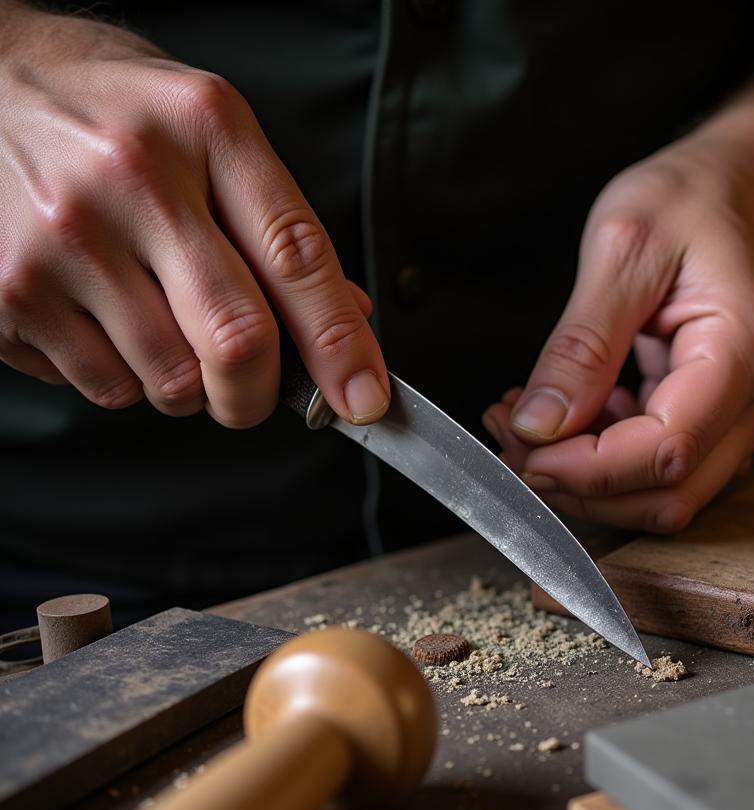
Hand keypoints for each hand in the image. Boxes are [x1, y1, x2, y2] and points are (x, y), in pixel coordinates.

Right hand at [0, 8, 387, 426]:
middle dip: (258, 394)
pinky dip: (124, 379)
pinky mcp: (11, 291)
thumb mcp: (206, 133)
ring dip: (184, 384)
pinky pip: (106, 387)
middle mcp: (134, 178)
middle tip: (251, 394)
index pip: (298, 257)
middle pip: (237, 339)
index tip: (364, 397)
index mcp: (205, 129)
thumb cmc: (109, 114)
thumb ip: (278, 226)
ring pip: (171, 381)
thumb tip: (348, 318)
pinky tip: (103, 321)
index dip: (341, 344)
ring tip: (155, 322)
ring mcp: (65, 237)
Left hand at [483, 135, 753, 532]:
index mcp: (745, 351)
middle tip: (510, 436)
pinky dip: (604, 462)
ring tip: (527, 423)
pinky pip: (661, 473)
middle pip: (667, 496)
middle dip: (578, 484)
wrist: (749, 188)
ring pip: (663, 497)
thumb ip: (581, 345)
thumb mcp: (623, 247)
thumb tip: (538, 425)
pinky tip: (570, 418)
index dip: (586, 468)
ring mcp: (745, 420)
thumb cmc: (697, 199)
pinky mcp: (721, 425)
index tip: (521, 445)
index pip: (666, 451)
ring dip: (587, 479)